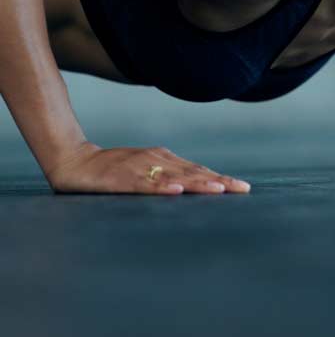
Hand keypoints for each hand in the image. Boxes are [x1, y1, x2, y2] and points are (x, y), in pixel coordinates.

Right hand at [44, 142, 251, 194]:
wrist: (74, 161)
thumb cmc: (112, 169)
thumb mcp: (145, 171)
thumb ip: (167, 177)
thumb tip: (193, 188)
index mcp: (165, 159)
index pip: (199, 171)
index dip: (221, 179)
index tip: (243, 188)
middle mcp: (157, 160)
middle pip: (193, 173)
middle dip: (219, 182)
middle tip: (242, 190)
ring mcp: (140, 168)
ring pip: (174, 177)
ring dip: (198, 183)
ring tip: (219, 189)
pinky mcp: (121, 178)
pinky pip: (144, 184)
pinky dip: (161, 187)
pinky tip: (175, 191)